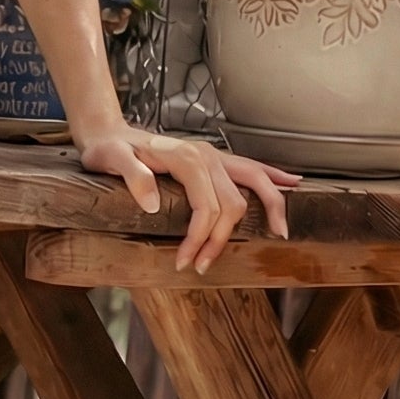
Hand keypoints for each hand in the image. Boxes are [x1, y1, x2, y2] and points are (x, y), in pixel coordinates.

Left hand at [77, 128, 301, 273]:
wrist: (107, 132)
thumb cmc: (107, 148)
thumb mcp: (109, 159)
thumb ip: (132, 177)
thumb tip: (154, 204)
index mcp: (187, 159)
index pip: (208, 207)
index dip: (200, 238)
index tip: (185, 261)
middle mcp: (207, 156)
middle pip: (234, 203)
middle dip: (222, 238)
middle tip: (202, 266)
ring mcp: (213, 156)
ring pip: (254, 183)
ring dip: (266, 210)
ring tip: (277, 233)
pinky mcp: (213, 159)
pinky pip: (251, 167)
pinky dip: (273, 177)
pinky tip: (292, 184)